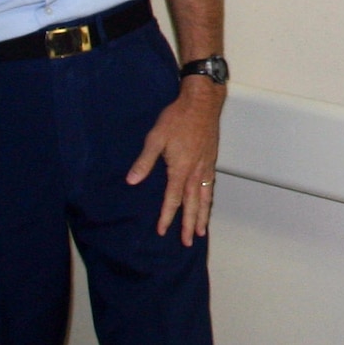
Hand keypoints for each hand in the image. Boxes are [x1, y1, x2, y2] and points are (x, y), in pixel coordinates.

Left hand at [125, 77, 223, 245]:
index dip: (168, 216)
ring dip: (203, 215)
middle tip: (189, 242)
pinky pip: (210, 185)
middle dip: (190, 224)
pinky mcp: (211, 159)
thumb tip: (132, 181)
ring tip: (202, 231)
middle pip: (193, 204)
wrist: (202, 102)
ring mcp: (205, 166)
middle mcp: (195, 172)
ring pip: (205, 197)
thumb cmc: (177, 118)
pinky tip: (207, 202)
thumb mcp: (156, 137)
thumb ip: (145, 161)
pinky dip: (209, 199)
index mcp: (180, 168)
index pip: (173, 199)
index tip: (163, 231)